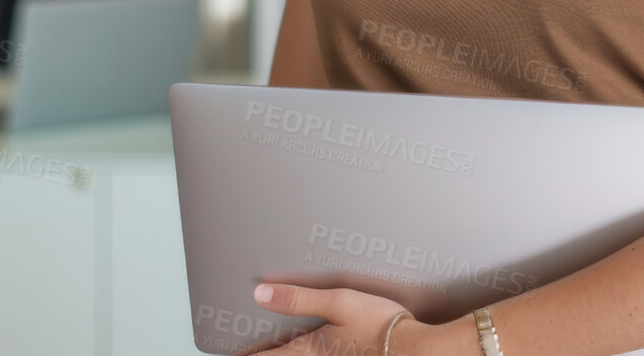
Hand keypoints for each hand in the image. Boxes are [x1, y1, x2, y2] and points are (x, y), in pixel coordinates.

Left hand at [247, 282, 432, 355]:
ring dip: (282, 352)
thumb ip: (298, 298)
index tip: (230, 353)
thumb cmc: (380, 326)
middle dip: (262, 354)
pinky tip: (309, 344)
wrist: (413, 350)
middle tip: (246, 350)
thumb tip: (261, 294)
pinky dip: (301, 352)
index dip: (246, 355)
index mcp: (308, 349)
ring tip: (269, 347)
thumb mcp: (338, 302)